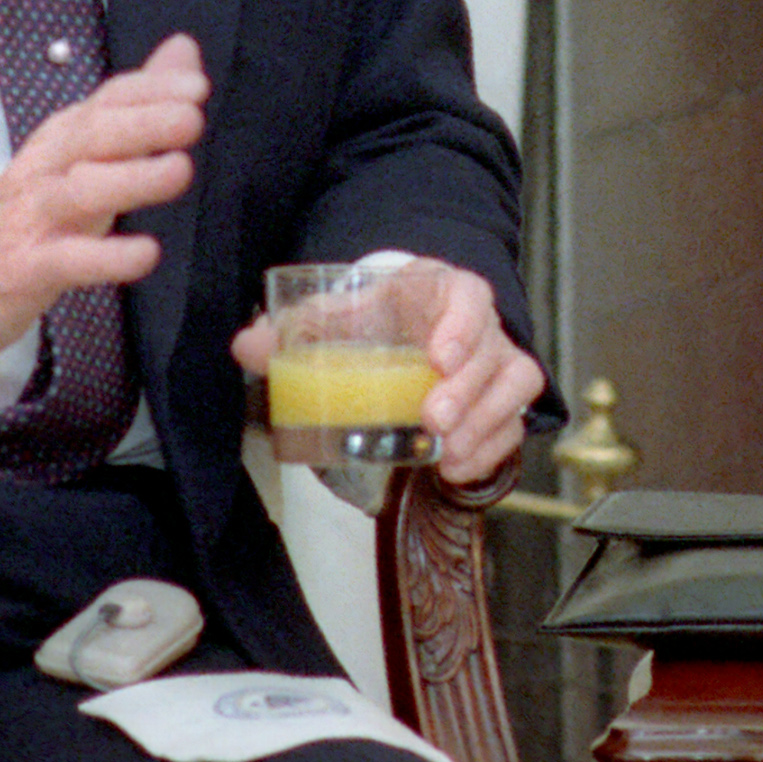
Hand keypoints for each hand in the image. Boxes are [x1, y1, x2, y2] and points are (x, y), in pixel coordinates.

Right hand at [0, 35, 206, 376]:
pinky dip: (107, 257)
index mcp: (64, 139)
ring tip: (179, 171)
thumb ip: (136, 105)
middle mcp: (47, 169)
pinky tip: (145, 254)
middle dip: (143, 123)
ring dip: (131, 178)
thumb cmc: (30, 210)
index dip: (150, 90)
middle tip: (192, 117)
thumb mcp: (81, 154)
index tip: (197, 86)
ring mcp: (33, 218)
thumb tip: (184, 50)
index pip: (106, 101)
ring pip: (81, 191)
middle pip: (91, 135)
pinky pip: (68, 260)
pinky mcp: (25, 268)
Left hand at [232, 257, 546, 493]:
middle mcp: (482, 325)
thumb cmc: (383, 316)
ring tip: (445, 451)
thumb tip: (247, 344)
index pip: (468, 296)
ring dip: (484, 422)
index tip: (438, 356)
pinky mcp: (504, 399)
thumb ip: (299, 327)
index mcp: (443, 291)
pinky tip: (455, 469)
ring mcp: (499, 362)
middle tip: (432, 418)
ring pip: (516, 386)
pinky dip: (489, 450)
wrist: (414, 323)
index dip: (461, 324)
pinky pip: (513, 425)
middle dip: (468, 388)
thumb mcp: (345, 311)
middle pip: (494, 350)